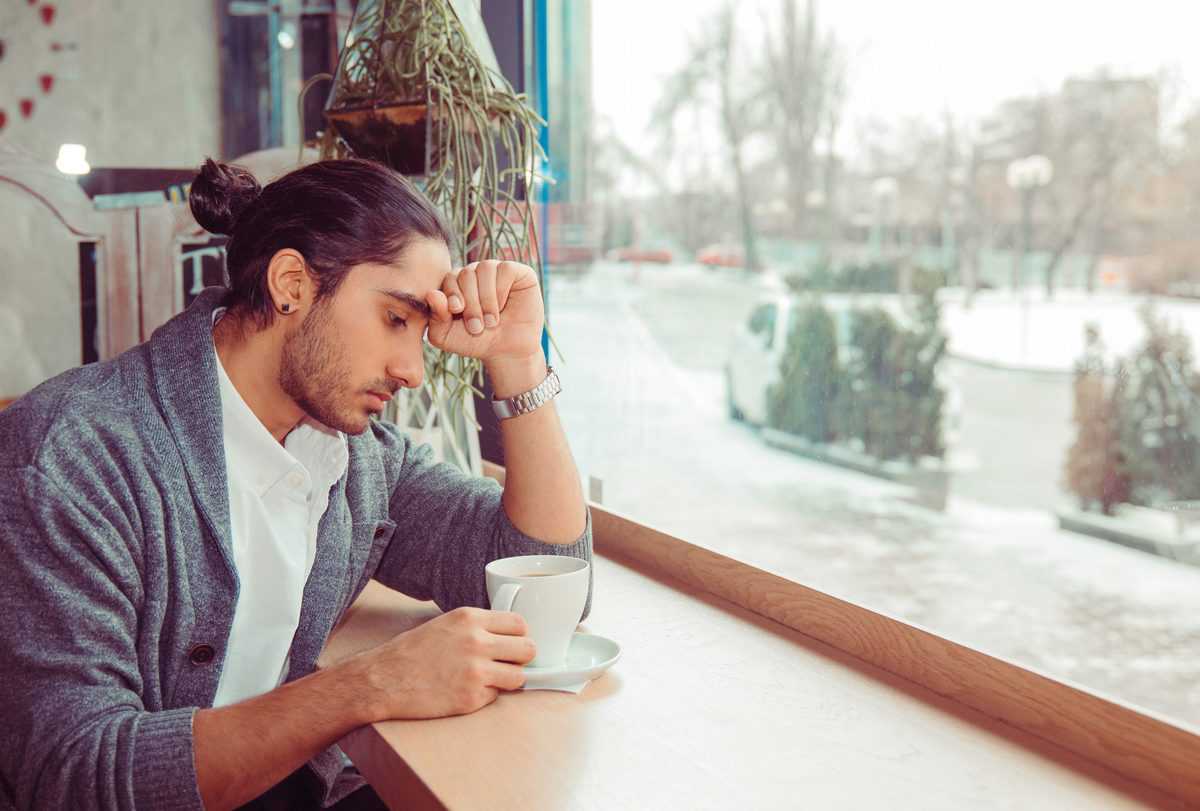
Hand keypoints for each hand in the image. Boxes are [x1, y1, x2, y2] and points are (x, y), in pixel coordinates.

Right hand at [352, 607, 535, 720]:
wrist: (382, 680)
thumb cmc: (411, 652)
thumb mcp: (446, 623)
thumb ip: (478, 626)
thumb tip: (509, 636)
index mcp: (470, 619)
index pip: (520, 624)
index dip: (520, 636)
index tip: (513, 644)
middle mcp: (476, 642)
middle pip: (528, 649)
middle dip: (520, 658)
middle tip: (507, 663)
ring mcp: (475, 671)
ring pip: (519, 677)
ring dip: (508, 680)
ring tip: (487, 679)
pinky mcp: (470, 698)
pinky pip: (496, 697)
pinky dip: (485, 696)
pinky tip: (465, 690)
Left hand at [425, 260, 544, 361]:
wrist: (507, 353)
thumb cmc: (477, 342)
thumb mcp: (447, 335)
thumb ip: (436, 316)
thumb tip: (431, 294)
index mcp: (457, 283)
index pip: (450, 277)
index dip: (452, 293)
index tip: (457, 311)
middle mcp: (476, 273)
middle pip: (466, 273)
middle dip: (470, 303)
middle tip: (476, 327)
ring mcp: (496, 270)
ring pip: (485, 268)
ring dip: (486, 299)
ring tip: (491, 322)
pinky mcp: (517, 271)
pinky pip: (505, 269)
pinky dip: (502, 290)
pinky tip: (504, 307)